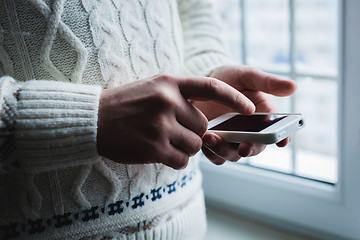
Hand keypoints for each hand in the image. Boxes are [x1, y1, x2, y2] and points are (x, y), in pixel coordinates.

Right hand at [97, 74, 254, 168]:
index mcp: (169, 82)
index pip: (211, 86)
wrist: (93, 118)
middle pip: (202, 125)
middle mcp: (167, 102)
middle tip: (173, 131)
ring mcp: (161, 125)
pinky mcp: (154, 147)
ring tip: (163, 141)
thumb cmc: (125, 103)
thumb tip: (205, 117)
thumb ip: (179, 96)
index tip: (249, 108)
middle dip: (193, 132)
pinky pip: (182, 160)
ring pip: (195, 145)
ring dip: (184, 147)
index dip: (233, 98)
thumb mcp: (153, 87)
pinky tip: (159, 152)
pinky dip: (176, 160)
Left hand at [193, 65, 296, 164]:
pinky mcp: (215, 145)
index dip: (283, 137)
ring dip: (225, 150)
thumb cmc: (229, 78)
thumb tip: (293, 86)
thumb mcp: (247, 76)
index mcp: (264, 116)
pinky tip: (204, 140)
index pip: (279, 130)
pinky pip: (216, 157)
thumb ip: (267, 82)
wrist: (199, 83)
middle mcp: (250, 132)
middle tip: (243, 147)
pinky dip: (212, 153)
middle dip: (250, 149)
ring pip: (234, 155)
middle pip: (256, 147)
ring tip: (212, 138)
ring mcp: (232, 140)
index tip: (282, 141)